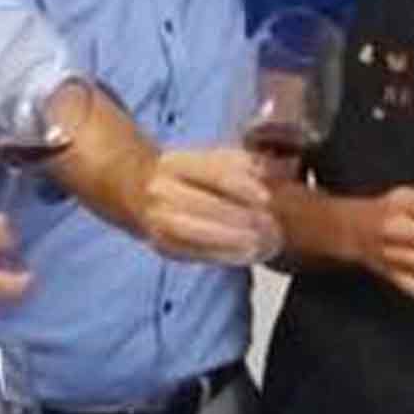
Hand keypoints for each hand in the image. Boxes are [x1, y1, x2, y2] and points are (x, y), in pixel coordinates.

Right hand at [137, 147, 279, 263]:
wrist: (140, 192)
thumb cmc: (188, 176)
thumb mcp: (210, 159)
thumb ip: (242, 162)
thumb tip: (272, 168)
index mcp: (175, 162)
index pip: (213, 173)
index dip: (243, 186)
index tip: (267, 198)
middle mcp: (161, 190)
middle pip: (205, 204)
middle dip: (242, 217)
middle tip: (272, 224)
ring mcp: (157, 219)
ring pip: (197, 232)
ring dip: (233, 239)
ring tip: (264, 242)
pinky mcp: (163, 245)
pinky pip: (195, 253)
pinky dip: (225, 255)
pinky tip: (249, 254)